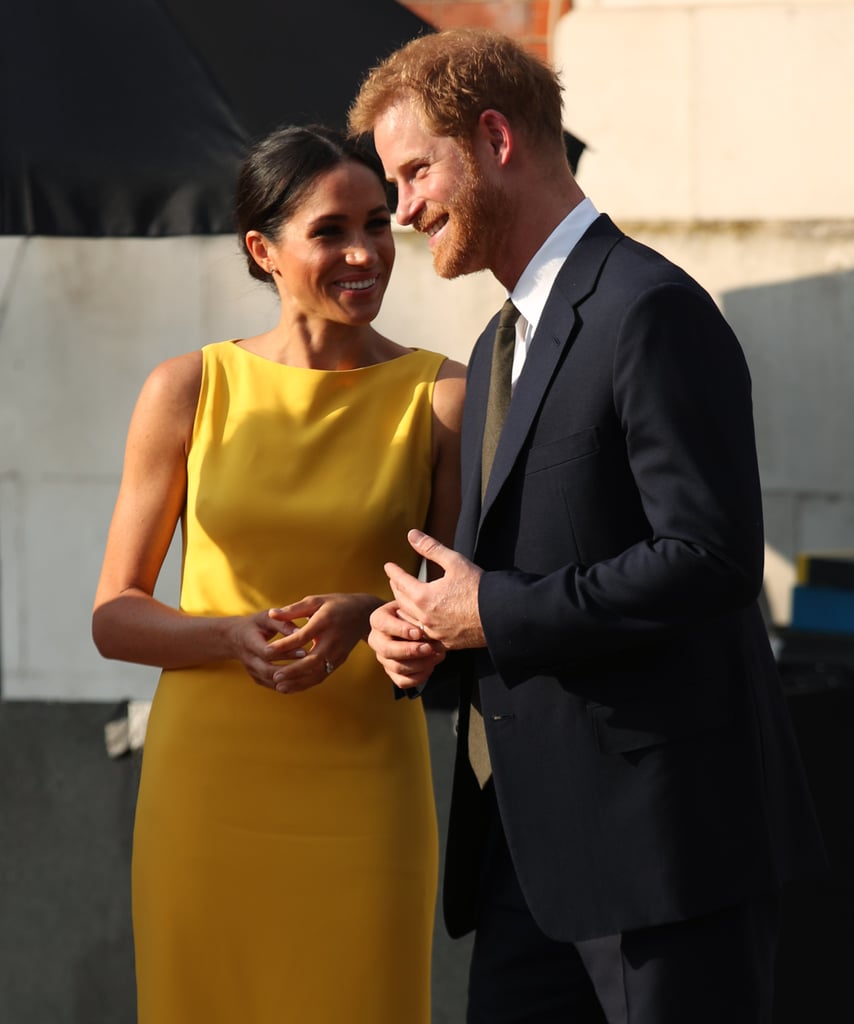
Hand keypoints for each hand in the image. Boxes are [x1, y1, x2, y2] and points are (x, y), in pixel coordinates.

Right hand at [224, 609, 305, 690]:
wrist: (235, 638)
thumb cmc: (255, 624)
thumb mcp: (266, 618)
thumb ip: (282, 623)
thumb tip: (300, 632)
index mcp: (249, 642)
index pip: (267, 652)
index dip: (286, 653)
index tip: (305, 650)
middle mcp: (249, 660)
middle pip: (268, 670)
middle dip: (291, 670)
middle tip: (312, 666)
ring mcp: (252, 672)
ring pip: (272, 682)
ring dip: (292, 680)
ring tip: (312, 674)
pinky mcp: (258, 679)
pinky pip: (274, 686)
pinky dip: (289, 685)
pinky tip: (305, 680)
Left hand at [263, 593, 381, 693]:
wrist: (364, 614)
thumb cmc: (335, 605)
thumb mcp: (315, 601)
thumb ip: (293, 609)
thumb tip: (271, 613)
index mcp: (325, 622)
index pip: (303, 637)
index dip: (284, 645)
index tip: (267, 651)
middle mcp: (333, 640)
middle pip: (312, 660)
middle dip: (293, 670)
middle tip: (274, 676)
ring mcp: (338, 652)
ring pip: (318, 672)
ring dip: (299, 682)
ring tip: (279, 687)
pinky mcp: (340, 660)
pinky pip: (323, 675)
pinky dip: (307, 683)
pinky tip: (292, 686)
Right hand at [368, 601, 445, 689]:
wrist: (403, 622)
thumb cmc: (409, 611)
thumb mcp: (409, 605)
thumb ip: (414, 610)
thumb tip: (429, 618)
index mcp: (378, 619)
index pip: (384, 624)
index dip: (401, 630)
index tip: (419, 632)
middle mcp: (376, 639)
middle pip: (387, 650)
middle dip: (411, 651)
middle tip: (430, 648)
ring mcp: (382, 657)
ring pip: (396, 667)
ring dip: (419, 664)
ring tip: (436, 656)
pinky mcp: (391, 671)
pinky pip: (402, 681)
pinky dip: (418, 677)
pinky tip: (431, 667)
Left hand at [385, 529, 485, 649]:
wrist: (500, 616)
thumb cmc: (478, 587)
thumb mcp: (454, 562)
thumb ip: (431, 548)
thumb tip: (412, 534)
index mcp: (423, 596)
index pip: (400, 581)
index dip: (394, 571)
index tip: (388, 566)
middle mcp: (424, 617)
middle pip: (401, 601)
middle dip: (396, 588)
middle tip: (394, 580)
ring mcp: (433, 633)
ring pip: (409, 621)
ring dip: (403, 608)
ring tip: (402, 600)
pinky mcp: (444, 643)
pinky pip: (422, 635)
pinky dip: (416, 626)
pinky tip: (417, 623)